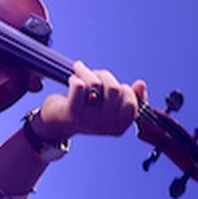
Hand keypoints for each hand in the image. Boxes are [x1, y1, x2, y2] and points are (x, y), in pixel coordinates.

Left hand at [32, 61, 147, 141]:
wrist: (56, 121)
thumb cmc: (86, 108)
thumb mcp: (109, 105)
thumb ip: (129, 96)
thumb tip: (141, 84)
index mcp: (119, 126)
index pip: (132, 102)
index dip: (123, 89)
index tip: (111, 87)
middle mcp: (105, 126)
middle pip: (114, 88)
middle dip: (103, 76)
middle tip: (92, 76)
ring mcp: (89, 119)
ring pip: (96, 83)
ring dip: (87, 72)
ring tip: (80, 73)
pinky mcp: (72, 111)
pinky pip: (79, 85)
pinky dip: (76, 76)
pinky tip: (72, 79)